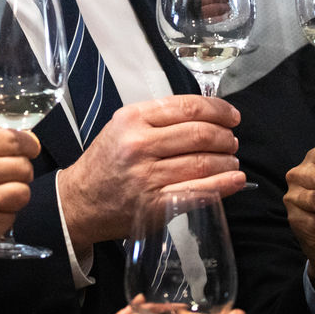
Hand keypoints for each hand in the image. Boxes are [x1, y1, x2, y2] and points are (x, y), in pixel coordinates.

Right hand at [0, 128, 37, 252]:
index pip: (17, 140)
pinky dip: (3, 217)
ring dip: (14, 196)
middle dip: (19, 173)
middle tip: (5, 178)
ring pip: (23, 193)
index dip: (28, 145)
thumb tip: (27, 142)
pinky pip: (12, 218)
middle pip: (25, 168)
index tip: (30, 150)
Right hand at [57, 95, 244, 247]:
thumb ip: (158, 118)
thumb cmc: (106, 162)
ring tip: (232, 160)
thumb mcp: (123, 127)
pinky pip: (198, 192)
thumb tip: (205, 116)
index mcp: (133, 119)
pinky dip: (223, 185)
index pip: (187, 107)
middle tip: (232, 141)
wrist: (79, 202)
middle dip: (225, 137)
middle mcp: (139, 145)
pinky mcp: (155, 206)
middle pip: (200, 134)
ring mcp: (147, 178)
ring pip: (203, 163)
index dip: (218, 110)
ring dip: (227, 161)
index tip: (231, 116)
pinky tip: (235, 180)